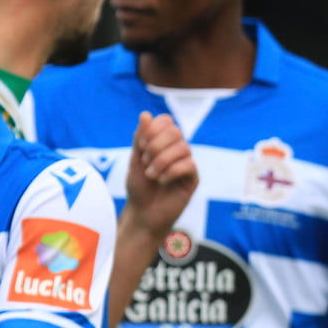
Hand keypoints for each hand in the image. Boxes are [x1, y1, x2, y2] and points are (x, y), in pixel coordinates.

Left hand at [123, 112, 197, 237]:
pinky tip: (161, 181)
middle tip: (145, 161)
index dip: (153, 129)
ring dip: (162, 160)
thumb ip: (140, 138)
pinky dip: (171, 171)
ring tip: (151, 175)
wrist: (143, 214)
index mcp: (163, 142)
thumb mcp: (135, 160)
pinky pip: (189, 165)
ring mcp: (187, 163)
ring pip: (183, 147)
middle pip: (175, 131)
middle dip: (156, 145)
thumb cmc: (139, 187)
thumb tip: (145, 114)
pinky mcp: (193, 178)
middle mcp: (177, 150)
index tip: (140, 146)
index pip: (166, 121)